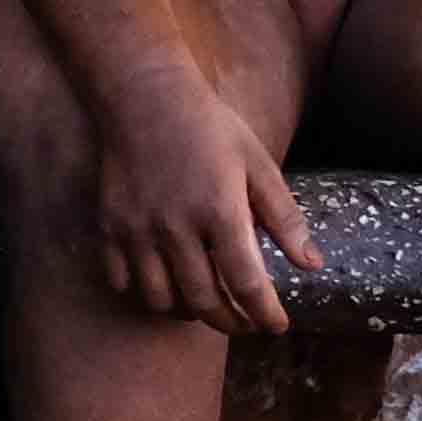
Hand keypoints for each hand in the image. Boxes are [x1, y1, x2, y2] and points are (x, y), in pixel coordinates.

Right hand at [91, 66, 318, 333]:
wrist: (144, 94)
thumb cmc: (209, 126)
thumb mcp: (258, 164)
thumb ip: (284, 218)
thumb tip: (312, 265)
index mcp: (221, 211)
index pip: (248, 285)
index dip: (266, 315)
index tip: (277, 325)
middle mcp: (177, 227)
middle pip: (205, 302)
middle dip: (231, 322)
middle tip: (245, 322)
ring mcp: (138, 230)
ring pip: (161, 300)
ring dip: (188, 312)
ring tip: (205, 305)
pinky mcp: (109, 226)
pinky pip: (122, 282)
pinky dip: (144, 292)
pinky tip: (164, 283)